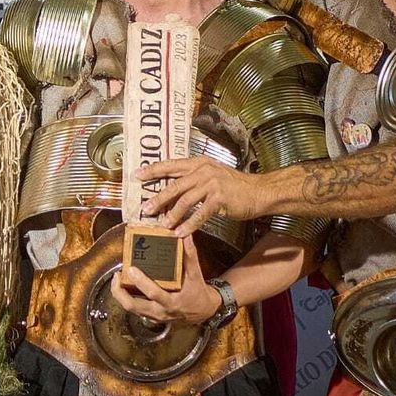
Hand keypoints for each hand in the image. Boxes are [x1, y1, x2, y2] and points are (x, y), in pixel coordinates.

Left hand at [109, 237, 218, 325]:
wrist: (203, 311)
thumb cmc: (198, 294)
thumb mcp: (196, 275)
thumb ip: (190, 256)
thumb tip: (185, 237)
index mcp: (172, 302)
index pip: (153, 293)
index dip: (141, 282)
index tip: (131, 269)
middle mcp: (161, 312)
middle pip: (133, 306)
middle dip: (119, 291)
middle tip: (116, 275)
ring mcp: (154, 316)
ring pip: (130, 309)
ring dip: (120, 294)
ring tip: (117, 279)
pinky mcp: (151, 317)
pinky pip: (135, 309)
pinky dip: (127, 298)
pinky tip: (125, 286)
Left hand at [138, 157, 265, 236]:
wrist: (258, 191)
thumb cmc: (235, 185)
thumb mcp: (212, 174)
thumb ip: (193, 178)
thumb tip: (172, 189)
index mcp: (199, 163)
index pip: (171, 165)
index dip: (153, 170)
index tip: (137, 175)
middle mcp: (203, 171)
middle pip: (174, 185)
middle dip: (158, 198)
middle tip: (145, 209)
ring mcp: (212, 184)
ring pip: (185, 200)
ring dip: (172, 214)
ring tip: (163, 224)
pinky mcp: (219, 199)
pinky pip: (200, 214)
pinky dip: (189, 225)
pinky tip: (181, 232)